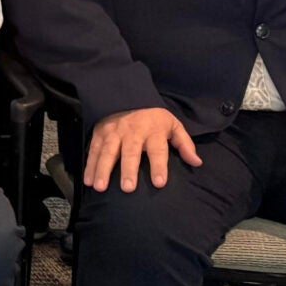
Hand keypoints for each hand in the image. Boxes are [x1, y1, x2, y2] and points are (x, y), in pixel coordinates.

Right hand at [85, 107, 199, 192]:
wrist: (128, 97)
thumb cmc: (154, 119)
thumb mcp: (173, 125)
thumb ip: (184, 144)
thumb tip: (197, 162)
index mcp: (153, 130)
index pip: (157, 150)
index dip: (159, 166)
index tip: (159, 183)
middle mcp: (132, 131)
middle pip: (130, 152)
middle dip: (128, 170)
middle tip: (127, 188)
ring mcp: (114, 132)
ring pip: (108, 151)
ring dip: (103, 169)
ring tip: (100, 187)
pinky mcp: (100, 133)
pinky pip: (94, 150)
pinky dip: (90, 166)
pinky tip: (88, 181)